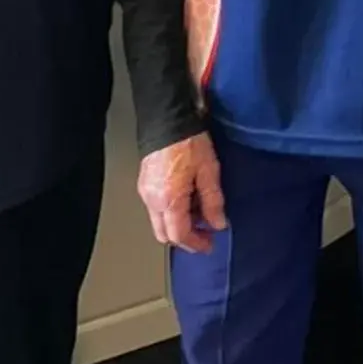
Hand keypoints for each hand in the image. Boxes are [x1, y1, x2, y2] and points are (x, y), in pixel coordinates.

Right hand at [137, 131, 228, 253]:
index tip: (209, 244)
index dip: (196, 244)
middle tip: (205, 233)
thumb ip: (213, 201)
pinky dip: (172, 212)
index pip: (179, 235)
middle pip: (165, 234)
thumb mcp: (209, 171)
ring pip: (160, 222)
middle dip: (186, 238)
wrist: (167, 119)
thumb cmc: (188, 141)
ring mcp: (145, 192)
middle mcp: (152, 200)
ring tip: (200, 212)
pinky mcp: (144, 184)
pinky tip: (187, 200)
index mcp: (169, 200)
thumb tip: (218, 224)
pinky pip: (156, 208)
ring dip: (179, 224)